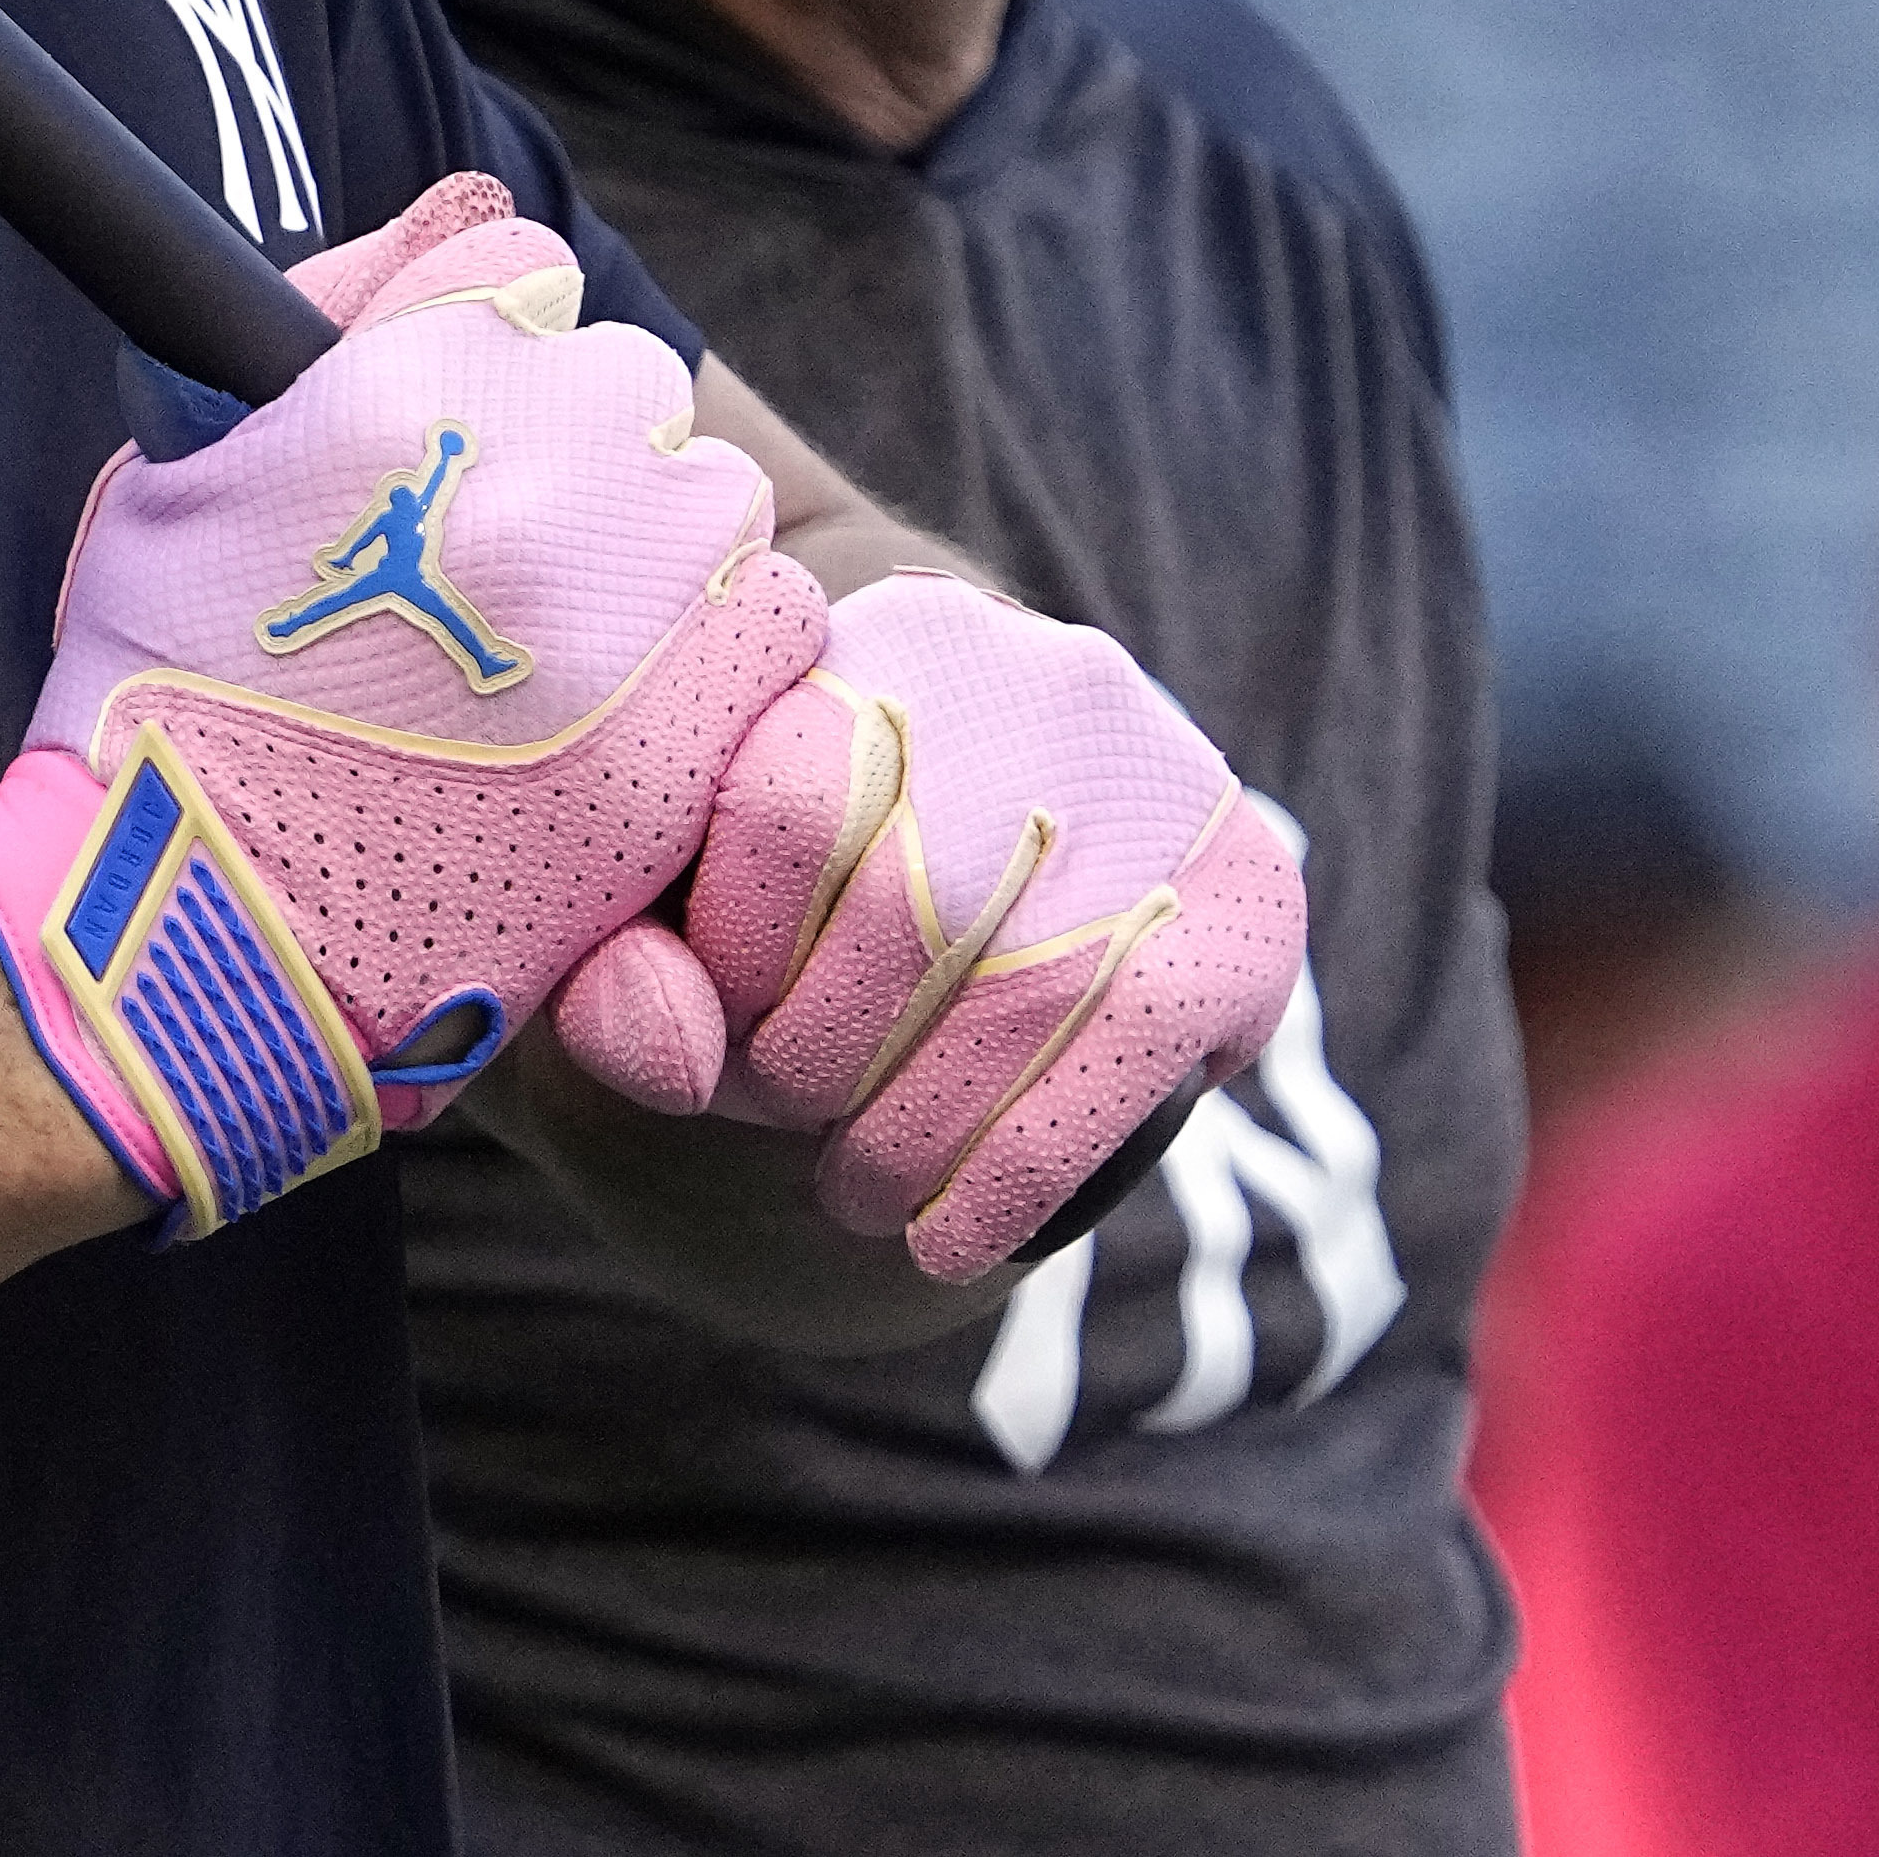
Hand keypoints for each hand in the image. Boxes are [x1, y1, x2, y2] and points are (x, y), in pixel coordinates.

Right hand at [0, 175, 827, 1235]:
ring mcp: (618, 608)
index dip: (486, 351)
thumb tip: (482, 210)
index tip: (448, 434)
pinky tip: (625, 718)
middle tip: (503, 560)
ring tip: (561, 650)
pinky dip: (720, 664)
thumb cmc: (167, 695)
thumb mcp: (183, 467)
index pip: (522, 271)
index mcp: (396, 385)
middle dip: (583, 453)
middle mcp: (525, 470)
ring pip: (716, 505)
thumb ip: (338, 304)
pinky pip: (773, 633)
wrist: (201, 936)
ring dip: (662, 556)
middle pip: (633, 382)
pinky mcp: (684, 739)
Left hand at [540, 570, 1304, 1279]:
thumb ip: (634, 962)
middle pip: (905, 911)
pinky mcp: (1245, 891)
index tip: (718, 1037)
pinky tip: (953, 1238)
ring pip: (1015, 994)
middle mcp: (1028, 676)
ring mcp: (1155, 775)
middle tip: (795, 1137)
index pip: (785, 805)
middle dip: (822, 1071)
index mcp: (874, 640)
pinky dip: (1017, 1173)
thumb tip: (670, 1054)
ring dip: (914, 1141)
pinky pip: (1128, 1049)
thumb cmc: (813, 888)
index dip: (732, 962)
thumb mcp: (697, 896)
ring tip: (863, 1199)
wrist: (1016, 848)